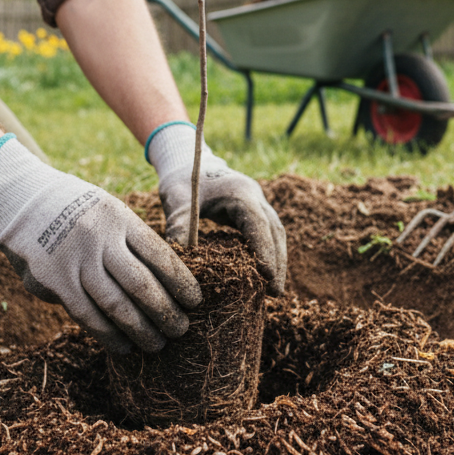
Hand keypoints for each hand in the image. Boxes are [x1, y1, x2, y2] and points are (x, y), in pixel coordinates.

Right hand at [0, 135, 201, 353]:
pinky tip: (124, 347)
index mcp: (120, 218)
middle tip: (182, 330)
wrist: (20, 198)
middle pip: (142, 284)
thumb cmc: (75, 209)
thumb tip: (165, 281)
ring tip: (158, 345)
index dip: (181, 282)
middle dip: (166, 312)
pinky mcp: (54, 281)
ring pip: (116, 305)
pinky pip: (87, 315)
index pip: (159, 255)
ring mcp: (75, 260)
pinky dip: (108, 335)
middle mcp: (99, 238)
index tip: (195, 302)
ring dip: (141, 330)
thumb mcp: (108, 210)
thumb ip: (131, 241)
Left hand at [147, 123, 286, 294]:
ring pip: (276, 233)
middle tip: (275, 294)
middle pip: (275, 232)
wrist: (188, 160)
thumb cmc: (182, 179)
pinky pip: (267, 233)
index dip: (266, 252)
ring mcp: (257, 202)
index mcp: (240, 192)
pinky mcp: (253, 210)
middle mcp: (255, 196)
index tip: (269, 278)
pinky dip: (269, 252)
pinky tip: (264, 274)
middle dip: (277, 262)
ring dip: (277, 260)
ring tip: (274, 290)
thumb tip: (181, 262)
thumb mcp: (176, 200)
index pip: (259, 224)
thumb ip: (179, 226)